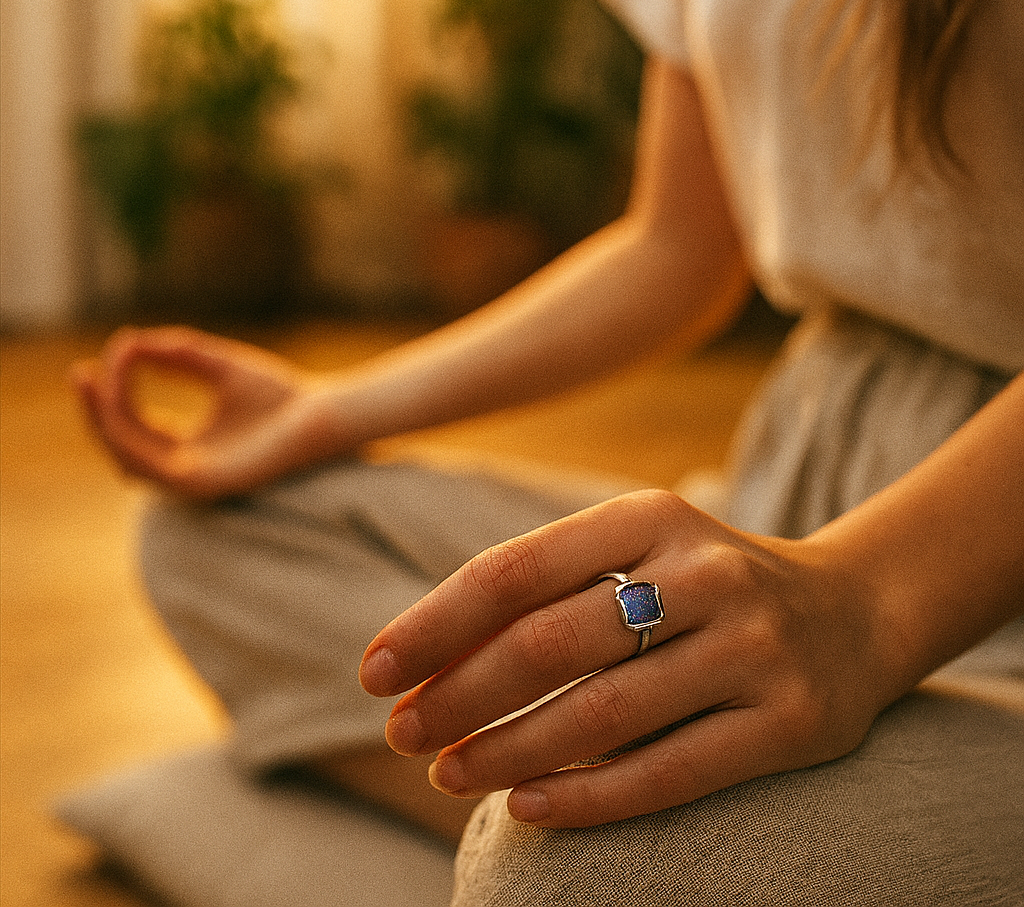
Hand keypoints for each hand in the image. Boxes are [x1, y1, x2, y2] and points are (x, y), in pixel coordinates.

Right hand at [71, 325, 340, 498]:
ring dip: (102, 420)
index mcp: (191, 446)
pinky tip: (117, 400)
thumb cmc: (280, 394)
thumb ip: (175, 355)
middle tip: (80, 374)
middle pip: (123, 444)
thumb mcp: (217, 366)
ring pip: (126, 456)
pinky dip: (126, 434)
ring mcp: (192, 481)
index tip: (114, 353)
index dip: (116, 395)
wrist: (319, 414)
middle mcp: (186, 468)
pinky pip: (147, 465)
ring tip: (91, 382)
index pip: (136, 426)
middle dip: (96, 410)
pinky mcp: (201, 485)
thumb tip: (128, 341)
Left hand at [360, 490, 893, 828]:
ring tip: (449, 772)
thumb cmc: (705, 582)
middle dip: (458, 694)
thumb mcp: (637, 551)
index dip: (433, 624)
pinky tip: (526, 808)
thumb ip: (549, 587)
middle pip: (548, 642)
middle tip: (401, 732)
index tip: (373, 672)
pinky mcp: (790, 724)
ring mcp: (753, 648)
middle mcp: (704, 572)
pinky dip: (587, 798)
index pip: (514, 569)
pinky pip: (668, 772)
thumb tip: (431, 659)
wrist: (852, 611)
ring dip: (506, 753)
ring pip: (601, 716)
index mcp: (648, 515)